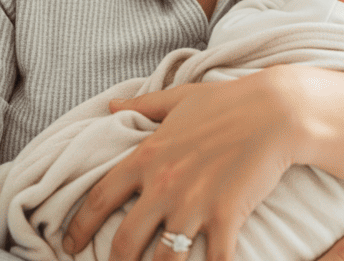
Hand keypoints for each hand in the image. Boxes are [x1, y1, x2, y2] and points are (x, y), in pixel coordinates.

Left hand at [62, 67, 305, 260]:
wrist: (274, 110)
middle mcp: (163, 185)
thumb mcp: (179, 99)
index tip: (69, 244)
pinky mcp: (226, 217)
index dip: (79, 227)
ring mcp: (194, 204)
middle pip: (124, 243)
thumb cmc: (227, 101)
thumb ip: (143, 106)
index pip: (99, 198)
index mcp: (147, 156)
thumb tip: (110, 105)